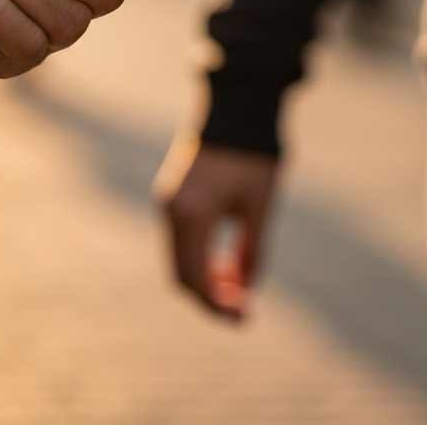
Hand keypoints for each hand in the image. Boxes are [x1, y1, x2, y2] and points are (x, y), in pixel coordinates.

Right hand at [158, 139, 278, 318]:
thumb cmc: (252, 155)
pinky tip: (225, 262)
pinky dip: (199, 257)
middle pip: (181, 273)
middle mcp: (170, 211)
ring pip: (179, 258)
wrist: (236, 108)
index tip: (245, 317)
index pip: (194, 277)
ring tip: (238, 286)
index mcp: (189, 215)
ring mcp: (167, 202)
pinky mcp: (172, 194)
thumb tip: (248, 287)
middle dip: (210, 297)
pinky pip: (180, 239)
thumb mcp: (259, 206)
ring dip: (205, 278)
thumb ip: (253, 251)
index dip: (218, 305)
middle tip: (242, 310)